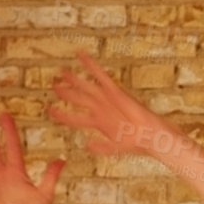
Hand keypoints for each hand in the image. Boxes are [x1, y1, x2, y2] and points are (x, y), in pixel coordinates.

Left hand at [48, 52, 177, 157]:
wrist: (151, 135)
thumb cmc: (138, 143)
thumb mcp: (117, 148)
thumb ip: (102, 147)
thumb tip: (87, 145)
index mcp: (99, 123)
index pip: (75, 118)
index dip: (62, 115)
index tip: (51, 111)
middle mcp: (101, 109)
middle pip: (78, 98)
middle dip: (65, 92)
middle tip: (54, 84)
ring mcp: (107, 100)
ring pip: (86, 86)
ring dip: (74, 79)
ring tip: (62, 71)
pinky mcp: (115, 92)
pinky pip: (101, 76)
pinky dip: (91, 66)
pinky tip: (82, 55)